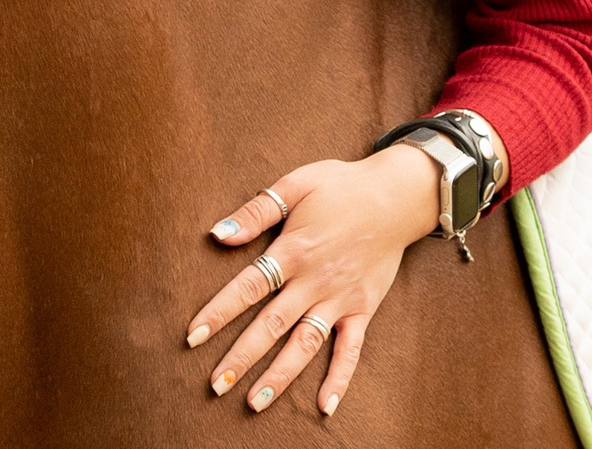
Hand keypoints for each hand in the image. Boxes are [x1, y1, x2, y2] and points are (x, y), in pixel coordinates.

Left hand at [186, 146, 439, 416]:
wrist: (398, 195)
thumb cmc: (342, 186)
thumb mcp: (297, 184)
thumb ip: (257, 211)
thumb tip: (217, 234)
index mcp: (295, 250)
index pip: (248, 286)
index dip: (219, 312)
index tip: (193, 336)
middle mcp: (315, 281)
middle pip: (272, 325)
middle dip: (241, 357)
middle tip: (215, 384)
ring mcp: (340, 299)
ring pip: (305, 344)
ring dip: (280, 375)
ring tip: (253, 402)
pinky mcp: (363, 309)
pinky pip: (350, 349)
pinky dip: (339, 378)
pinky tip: (325, 407)